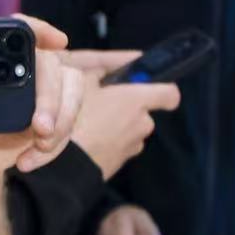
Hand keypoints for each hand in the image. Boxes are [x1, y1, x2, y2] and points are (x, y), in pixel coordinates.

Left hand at [0, 15, 83, 177]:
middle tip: (40, 127)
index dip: (41, 30)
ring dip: (62, 121)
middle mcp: (24, 67)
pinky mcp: (54, 114)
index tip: (59, 41)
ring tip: (40, 145)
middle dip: (50, 98)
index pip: (21, 30)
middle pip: (51, 67)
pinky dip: (54, 146)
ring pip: (71, 92)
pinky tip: (27, 161)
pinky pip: (67, 124)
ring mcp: (43, 89)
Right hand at [69, 61, 180, 180]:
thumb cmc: (74, 118)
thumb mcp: (79, 83)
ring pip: (131, 130)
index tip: (148, 88)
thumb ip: (98, 74)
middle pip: (144, 112)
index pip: (170, 93)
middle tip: (100, 105)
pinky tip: (87, 140)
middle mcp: (143, 123)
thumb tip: (104, 71)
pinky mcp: (122, 162)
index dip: (162, 89)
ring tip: (90, 125)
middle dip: (126, 108)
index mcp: (136, 100)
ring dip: (117, 126)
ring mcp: (134, 146)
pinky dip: (108, 142)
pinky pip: (120, 146)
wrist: (65, 163)